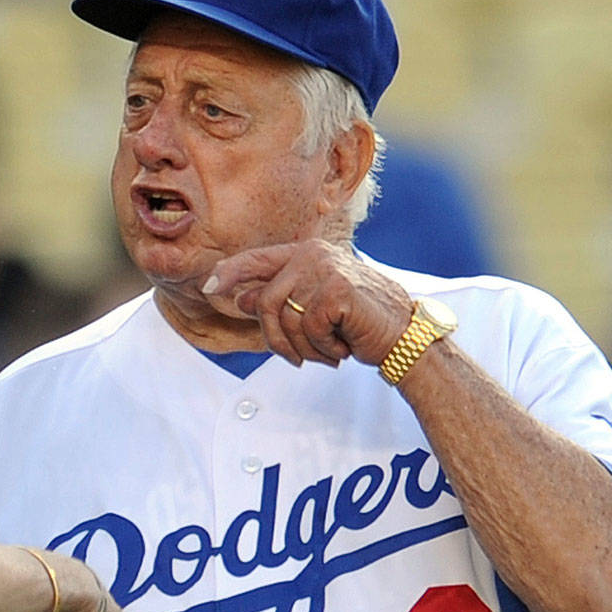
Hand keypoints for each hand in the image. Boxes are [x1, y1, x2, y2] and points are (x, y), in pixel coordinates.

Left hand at [203, 238, 412, 368]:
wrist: (402, 335)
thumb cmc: (357, 323)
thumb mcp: (311, 310)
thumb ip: (278, 299)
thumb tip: (239, 298)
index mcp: (306, 253)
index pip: (257, 259)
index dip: (230, 273)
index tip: (208, 287)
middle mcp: (313, 254)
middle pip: (266, 301)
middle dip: (277, 339)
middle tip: (300, 359)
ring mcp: (325, 269)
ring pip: (284, 319)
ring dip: (303, 348)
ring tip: (327, 352)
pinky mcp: (336, 290)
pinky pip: (308, 328)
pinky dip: (322, 347)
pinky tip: (342, 346)